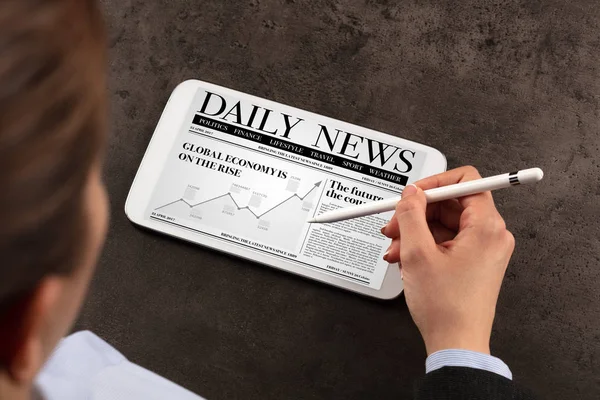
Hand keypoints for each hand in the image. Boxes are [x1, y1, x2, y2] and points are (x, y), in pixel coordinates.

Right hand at [382, 166, 514, 354]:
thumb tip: (411, 194)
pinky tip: (404, 259)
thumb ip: (411, 215)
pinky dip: (423, 246)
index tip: (412, 194)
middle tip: (393, 226)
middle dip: (417, 213)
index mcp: (486, 227)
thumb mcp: (417, 254)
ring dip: (414, 232)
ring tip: (394, 249)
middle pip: (450, 204)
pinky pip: (446, 241)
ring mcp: (482, 249)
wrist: (456, 344)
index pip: (466, 181)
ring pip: (444, 224)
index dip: (435, 183)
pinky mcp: (473, 262)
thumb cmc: (446, 307)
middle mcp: (490, 235)